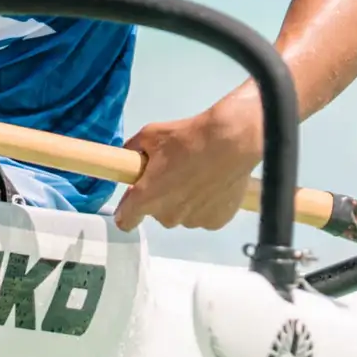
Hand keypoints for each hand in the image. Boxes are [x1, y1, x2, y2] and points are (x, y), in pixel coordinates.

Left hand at [113, 106, 260, 232]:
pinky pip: (204, 215)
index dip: (127, 211)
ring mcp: (194, 221)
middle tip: (173, 172)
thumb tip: (127, 158)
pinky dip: (206, 204)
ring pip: (182, 214)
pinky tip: (212, 184)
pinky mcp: (216, 222)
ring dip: (184, 201)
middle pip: (157, 212)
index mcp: (147, 198)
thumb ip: (132, 150)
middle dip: (160, 196)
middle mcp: (168, 216)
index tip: (133, 200)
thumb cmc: (186, 138)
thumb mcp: (150, 135)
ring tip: (197, 175)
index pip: (126, 220)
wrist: (230, 142)